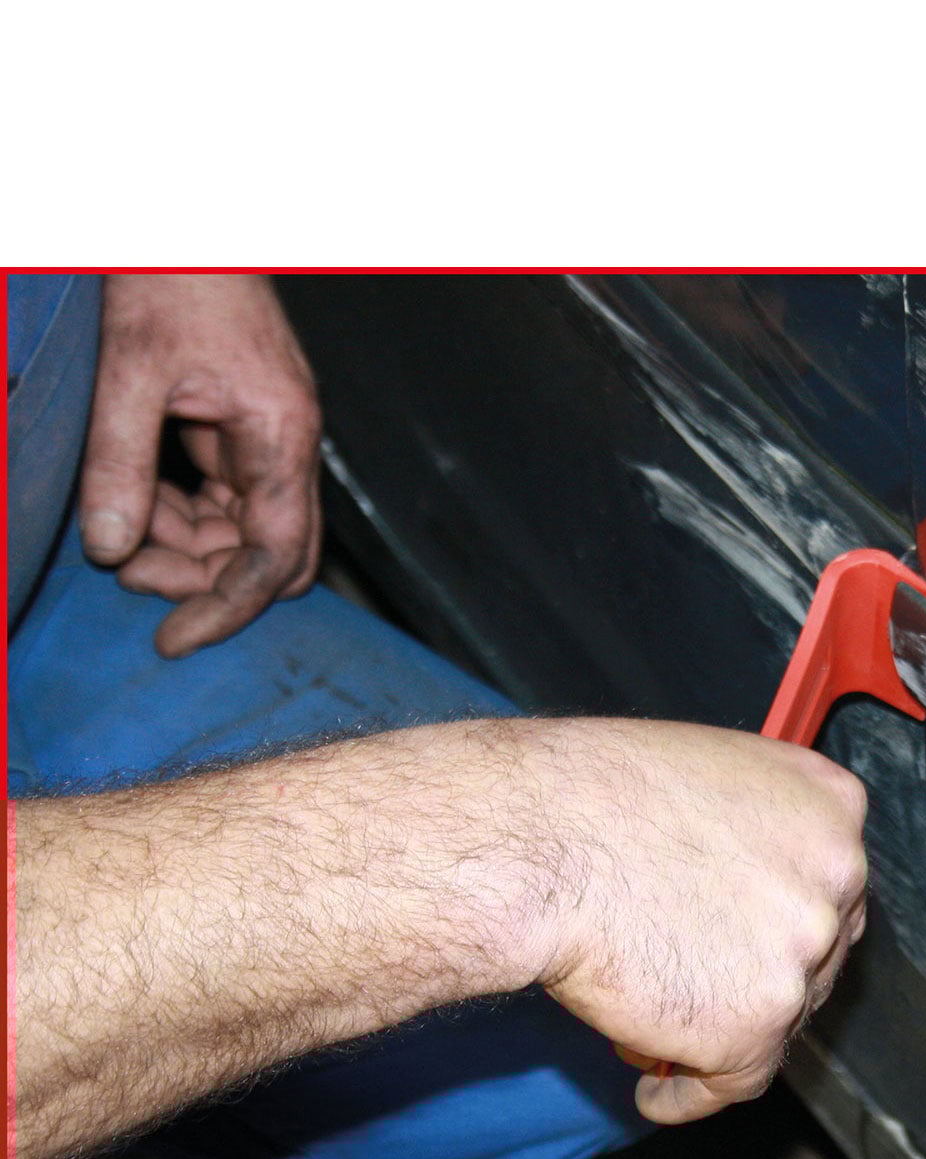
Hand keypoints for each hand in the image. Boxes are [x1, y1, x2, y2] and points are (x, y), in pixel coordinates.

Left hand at [81, 274, 322, 657]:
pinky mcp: (241, 429)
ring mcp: (267, 439)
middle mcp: (287, 445)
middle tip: (131, 579)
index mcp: (281, 435)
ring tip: (117, 541)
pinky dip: (180, 515)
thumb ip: (120, 464)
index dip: (229, 606)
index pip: (275, 554)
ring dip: (186, 549)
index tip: (176, 639)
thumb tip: (109, 549)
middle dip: (208, 581)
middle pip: (270, 554)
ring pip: (243, 532)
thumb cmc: (171, 275)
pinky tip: (135, 509)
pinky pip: (222, 499)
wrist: (181, 222)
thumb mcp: (128, 371)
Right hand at [500, 719, 869, 1126]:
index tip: (751, 948)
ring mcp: (801, 955)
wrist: (537, 842)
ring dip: (720, 1031)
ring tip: (649, 1031)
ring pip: (776, 1019)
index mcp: (831, 805)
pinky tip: (654, 1094)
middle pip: (816, 956)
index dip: (784, 925)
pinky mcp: (755, 1028)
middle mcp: (838, 877)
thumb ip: (749, 831)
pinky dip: (690, 1095)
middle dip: (762, 980)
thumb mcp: (705, 777)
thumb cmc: (589, 795)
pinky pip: (731, 1084)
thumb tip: (736, 889)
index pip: (833, 885)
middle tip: (704, 992)